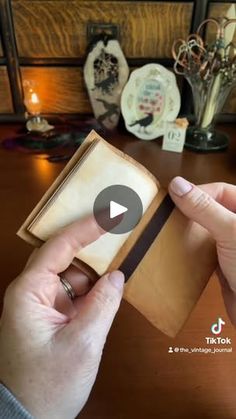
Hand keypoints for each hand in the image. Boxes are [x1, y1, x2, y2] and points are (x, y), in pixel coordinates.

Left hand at [0, 217, 123, 418]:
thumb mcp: (82, 344)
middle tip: (117, 225)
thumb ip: (103, 304)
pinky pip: (75, 291)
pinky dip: (94, 288)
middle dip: (92, 244)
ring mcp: (42, 303)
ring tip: (122, 255)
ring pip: (72, 273)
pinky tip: (112, 285)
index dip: (86, 228)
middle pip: (64, 255)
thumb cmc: (47, 385)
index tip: (110, 214)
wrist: (30, 418)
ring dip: (96, 268)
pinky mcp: (52, 314)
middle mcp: (32, 292)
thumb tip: (118, 276)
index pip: (58, 247)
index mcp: (29, 293)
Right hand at [169, 177, 235, 325]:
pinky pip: (205, 250)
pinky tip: (178, 251)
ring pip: (207, 230)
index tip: (173, 199)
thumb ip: (204, 208)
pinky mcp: (225, 264)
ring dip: (189, 231)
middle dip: (190, 211)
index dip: (197, 192)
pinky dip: (192, 250)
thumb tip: (177, 184)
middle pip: (212, 208)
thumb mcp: (229, 231)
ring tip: (168, 231)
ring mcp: (232, 246)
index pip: (220, 190)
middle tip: (167, 215)